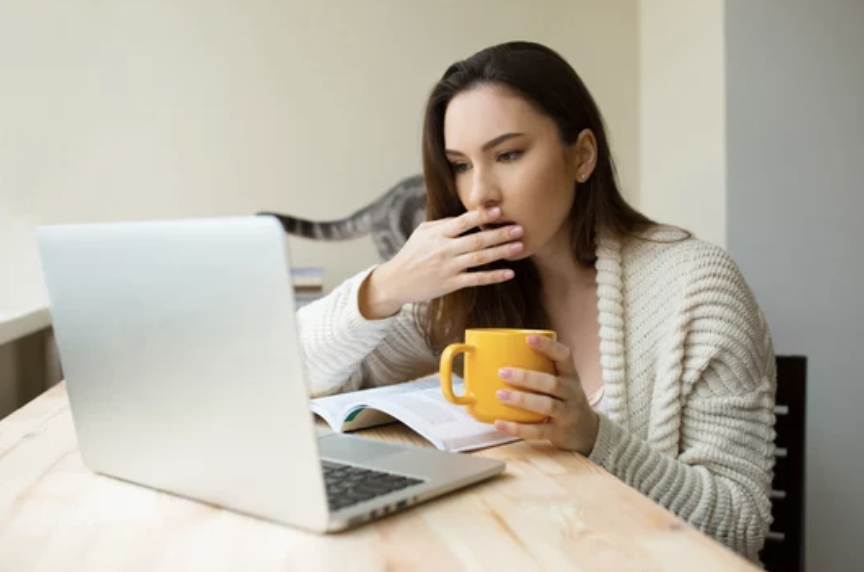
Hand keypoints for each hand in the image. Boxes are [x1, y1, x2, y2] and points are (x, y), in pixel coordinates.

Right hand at [359, 206, 522, 317]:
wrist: (396, 281)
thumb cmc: (412, 253)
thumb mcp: (422, 233)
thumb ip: (444, 224)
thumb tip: (466, 217)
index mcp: (438, 234)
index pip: (463, 222)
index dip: (482, 215)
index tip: (499, 210)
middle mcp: (444, 250)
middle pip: (476, 240)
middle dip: (499, 233)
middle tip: (519, 228)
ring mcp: (448, 267)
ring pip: (479, 258)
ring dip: (501, 252)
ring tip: (519, 246)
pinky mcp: (451, 284)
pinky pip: (476, 279)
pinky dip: (493, 276)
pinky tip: (509, 273)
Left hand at [493, 335, 599, 454]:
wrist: (588, 432)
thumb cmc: (565, 400)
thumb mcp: (562, 381)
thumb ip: (541, 369)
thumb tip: (501, 354)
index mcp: (571, 376)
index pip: (565, 356)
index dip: (548, 347)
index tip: (528, 338)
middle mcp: (572, 393)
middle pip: (552, 383)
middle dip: (527, 378)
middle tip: (502, 372)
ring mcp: (567, 414)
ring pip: (546, 406)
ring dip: (522, 400)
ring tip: (500, 395)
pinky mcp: (559, 433)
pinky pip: (538, 431)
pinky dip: (517, 428)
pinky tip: (500, 423)